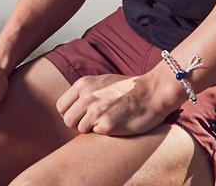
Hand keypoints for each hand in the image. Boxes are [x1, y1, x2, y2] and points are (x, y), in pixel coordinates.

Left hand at [55, 70, 184, 135]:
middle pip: (67, 120)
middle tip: (95, 122)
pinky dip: (104, 132)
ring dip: (92, 129)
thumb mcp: (103, 81)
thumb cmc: (130, 88)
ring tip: (108, 121)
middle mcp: (86, 96)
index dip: (70, 113)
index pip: (61, 107)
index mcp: (84, 84)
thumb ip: (86, 91)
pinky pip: (95, 134)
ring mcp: (95, 111)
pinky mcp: (106, 126)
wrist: (153, 92)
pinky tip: (116, 124)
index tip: (81, 116)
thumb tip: (73, 106)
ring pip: (80, 129)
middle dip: (79, 124)